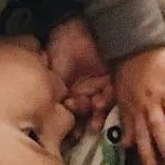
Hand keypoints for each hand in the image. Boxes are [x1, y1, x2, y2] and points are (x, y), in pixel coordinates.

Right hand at [45, 17, 113, 133]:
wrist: (72, 31)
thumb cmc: (59, 52)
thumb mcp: (54, 76)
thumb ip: (55, 94)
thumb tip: (52, 114)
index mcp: (71, 96)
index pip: (73, 115)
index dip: (73, 124)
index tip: (72, 132)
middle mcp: (86, 95)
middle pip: (89, 114)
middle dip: (88, 121)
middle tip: (86, 127)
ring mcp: (99, 88)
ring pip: (101, 107)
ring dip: (98, 114)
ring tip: (93, 112)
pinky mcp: (110, 79)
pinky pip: (112, 93)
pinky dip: (107, 99)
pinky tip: (100, 102)